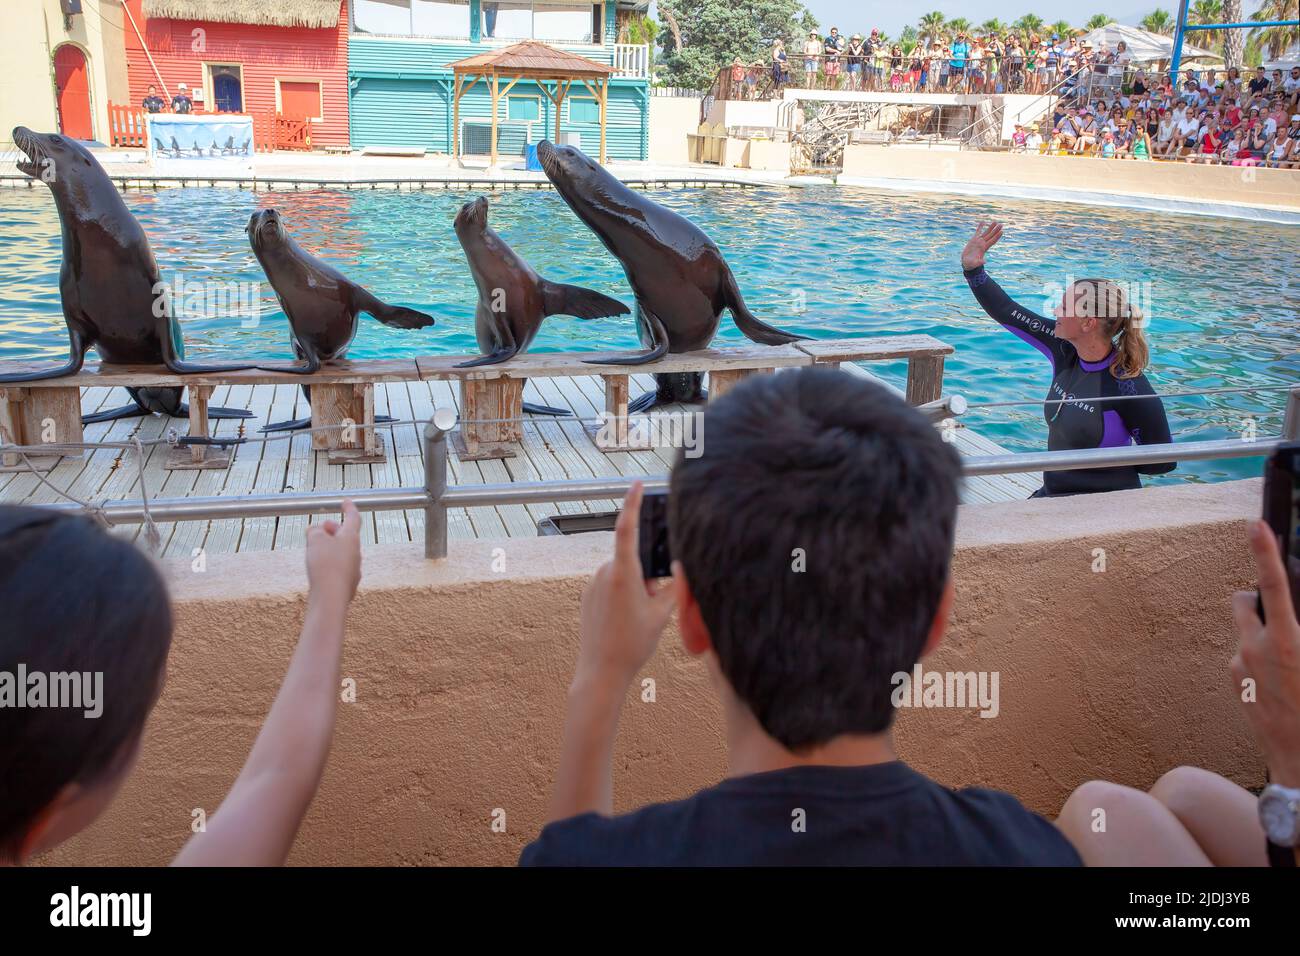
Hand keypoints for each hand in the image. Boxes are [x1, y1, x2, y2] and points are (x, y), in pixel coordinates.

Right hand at [306, 499, 361, 606]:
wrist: (330, 598)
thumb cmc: (325, 566)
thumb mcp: (315, 540)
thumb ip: (315, 531)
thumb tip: (316, 530)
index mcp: (351, 538)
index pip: (354, 518)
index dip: (349, 508)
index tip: (346, 502)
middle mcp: (356, 553)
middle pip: (347, 536)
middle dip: (334, 530)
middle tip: (322, 528)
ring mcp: (353, 570)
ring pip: (342, 553)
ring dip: (330, 547)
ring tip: (314, 548)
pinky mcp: (346, 585)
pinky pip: (338, 568)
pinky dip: (329, 563)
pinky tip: (317, 568)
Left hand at [574, 482, 675, 689]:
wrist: (601, 671)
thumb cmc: (633, 644)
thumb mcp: (662, 614)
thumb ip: (674, 586)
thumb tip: (681, 567)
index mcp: (623, 573)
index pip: (628, 529)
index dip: (632, 503)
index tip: (637, 483)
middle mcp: (604, 573)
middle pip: (633, 558)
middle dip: (647, 573)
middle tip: (653, 603)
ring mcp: (593, 583)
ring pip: (622, 572)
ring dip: (635, 585)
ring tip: (638, 618)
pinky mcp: (587, 594)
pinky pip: (610, 584)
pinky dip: (623, 594)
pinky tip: (625, 620)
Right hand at [962, 220, 1002, 270]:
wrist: (967, 262)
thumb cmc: (971, 264)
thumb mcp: (974, 263)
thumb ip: (979, 262)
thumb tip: (984, 262)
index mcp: (984, 248)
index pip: (992, 241)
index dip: (996, 236)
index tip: (1001, 231)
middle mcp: (983, 244)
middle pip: (991, 236)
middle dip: (996, 230)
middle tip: (1001, 225)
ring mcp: (979, 241)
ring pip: (986, 233)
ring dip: (990, 227)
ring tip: (995, 222)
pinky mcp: (974, 239)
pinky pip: (978, 232)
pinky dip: (980, 227)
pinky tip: (983, 221)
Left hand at [1230, 520, 1299, 787]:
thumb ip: (1298, 634)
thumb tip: (1291, 619)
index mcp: (1285, 641)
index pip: (1273, 585)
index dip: (1264, 552)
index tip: (1257, 524)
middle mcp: (1254, 648)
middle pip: (1243, 600)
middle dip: (1257, 599)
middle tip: (1283, 617)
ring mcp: (1239, 665)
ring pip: (1245, 631)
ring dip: (1262, 635)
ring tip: (1289, 665)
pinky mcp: (1232, 680)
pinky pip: (1244, 656)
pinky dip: (1258, 659)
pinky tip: (1280, 683)